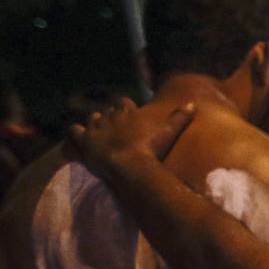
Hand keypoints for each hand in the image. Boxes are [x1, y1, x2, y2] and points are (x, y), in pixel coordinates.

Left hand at [67, 97, 195, 176]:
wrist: (129, 165)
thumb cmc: (150, 148)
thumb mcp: (168, 132)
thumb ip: (180, 118)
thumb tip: (194, 104)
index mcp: (128, 111)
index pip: (123, 103)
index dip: (125, 109)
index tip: (129, 115)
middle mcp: (110, 116)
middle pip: (108, 111)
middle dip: (111, 118)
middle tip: (117, 130)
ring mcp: (95, 127)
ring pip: (92, 118)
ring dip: (95, 123)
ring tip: (100, 133)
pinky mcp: (84, 140)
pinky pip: (74, 130)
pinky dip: (75, 132)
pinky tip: (79, 137)